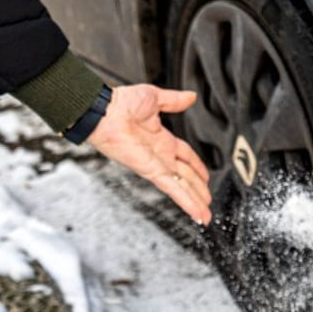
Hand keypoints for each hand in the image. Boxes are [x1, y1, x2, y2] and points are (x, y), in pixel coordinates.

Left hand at [86, 85, 210, 224]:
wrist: (104, 111)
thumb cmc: (120, 103)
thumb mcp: (155, 97)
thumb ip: (174, 100)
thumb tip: (190, 97)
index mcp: (161, 138)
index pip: (185, 156)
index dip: (197, 166)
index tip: (205, 175)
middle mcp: (159, 154)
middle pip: (185, 175)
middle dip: (198, 188)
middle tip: (208, 199)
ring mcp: (155, 165)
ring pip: (181, 186)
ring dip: (195, 200)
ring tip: (205, 213)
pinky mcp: (151, 171)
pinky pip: (173, 188)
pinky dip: (185, 201)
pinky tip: (195, 211)